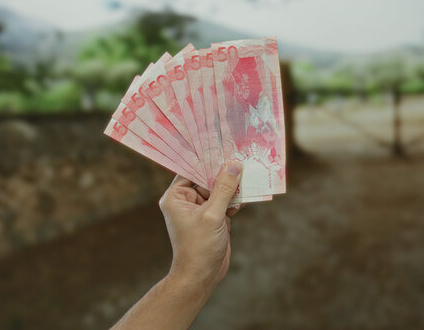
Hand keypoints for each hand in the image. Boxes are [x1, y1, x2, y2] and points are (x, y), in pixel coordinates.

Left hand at [159, 161, 243, 291]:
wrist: (201, 275)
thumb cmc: (199, 246)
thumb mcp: (212, 215)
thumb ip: (224, 189)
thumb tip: (234, 165)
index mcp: (176, 197)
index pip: (191, 171)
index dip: (207, 161)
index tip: (224, 148)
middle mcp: (186, 201)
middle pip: (208, 179)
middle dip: (224, 174)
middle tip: (242, 160)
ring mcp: (201, 210)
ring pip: (219, 190)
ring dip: (233, 187)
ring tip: (248, 178)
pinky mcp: (214, 218)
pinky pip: (226, 202)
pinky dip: (236, 200)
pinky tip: (246, 197)